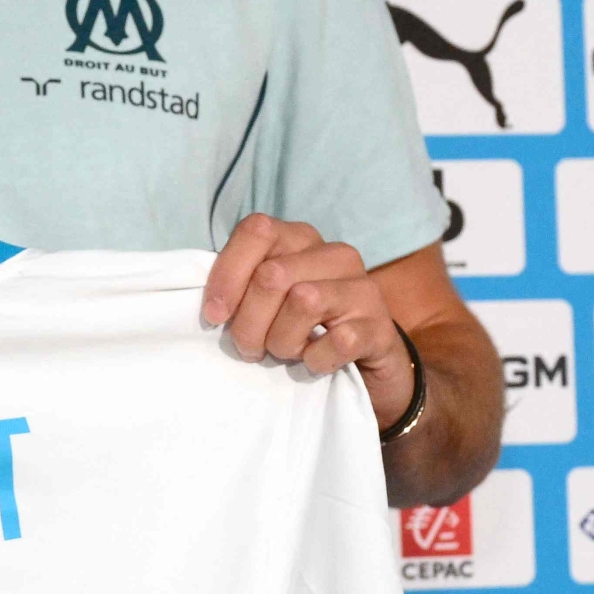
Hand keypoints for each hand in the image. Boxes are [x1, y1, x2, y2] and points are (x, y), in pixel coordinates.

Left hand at [200, 214, 415, 428]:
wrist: (365, 361)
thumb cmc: (303, 328)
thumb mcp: (268, 301)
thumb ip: (242, 288)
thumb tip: (213, 306)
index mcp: (301, 239)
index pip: (257, 230)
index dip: (227, 274)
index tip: (215, 315)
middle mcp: (335, 255)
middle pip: (272, 276)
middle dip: (249, 323)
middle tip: (250, 348)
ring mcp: (363, 289)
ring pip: (303, 301)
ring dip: (282, 342)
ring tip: (285, 352)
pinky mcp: (379, 328)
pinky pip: (336, 341)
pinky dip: (315, 360)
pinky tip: (314, 363)